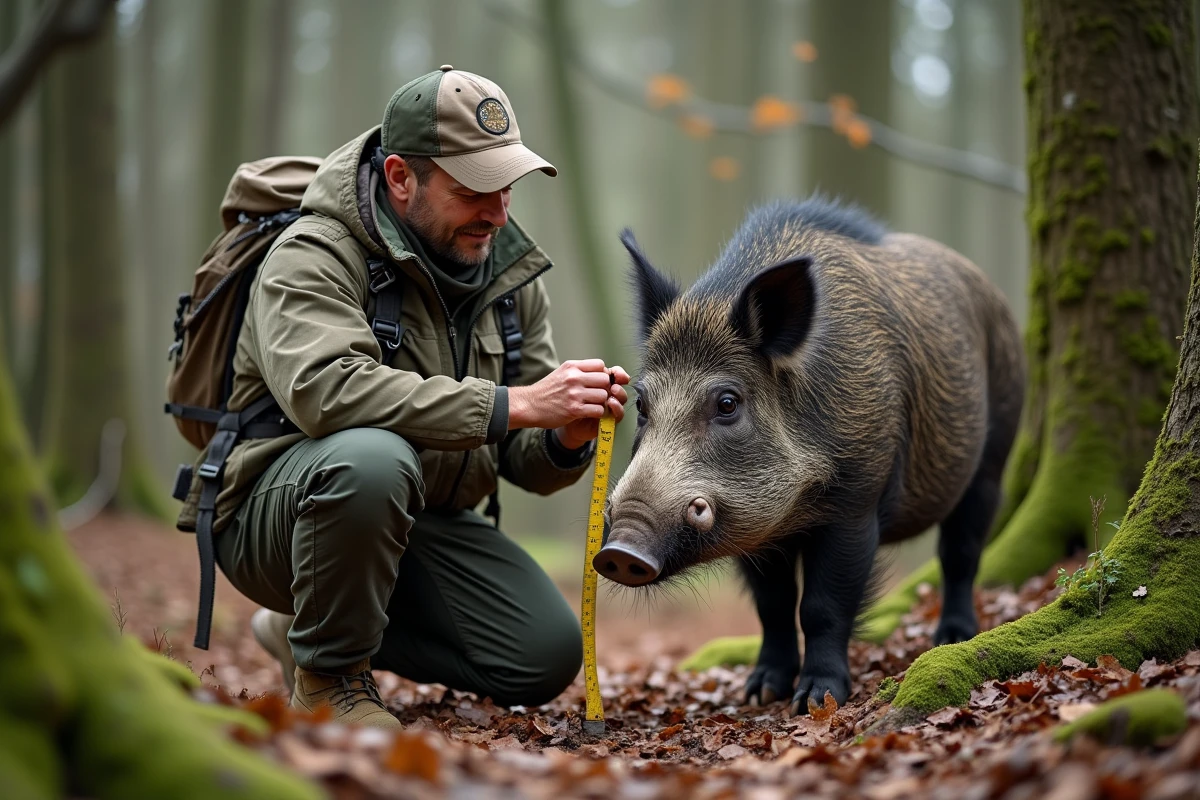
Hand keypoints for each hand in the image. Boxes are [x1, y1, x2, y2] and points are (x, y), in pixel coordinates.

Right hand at [508, 360, 628, 447]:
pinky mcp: (574, 409)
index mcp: (572, 367)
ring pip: (604, 396)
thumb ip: (580, 371)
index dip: (602, 374)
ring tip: (592, 404)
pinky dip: (597, 413)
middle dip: (604, 388)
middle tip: (597, 395)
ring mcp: (574, 394)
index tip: (597, 383)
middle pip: (605, 380)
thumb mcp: (562, 373)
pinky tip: (589, 412)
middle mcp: (574, 378)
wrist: (529, 405)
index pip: (600, 365)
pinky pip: (598, 410)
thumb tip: (601, 373)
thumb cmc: (547, 390)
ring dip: (601, 402)